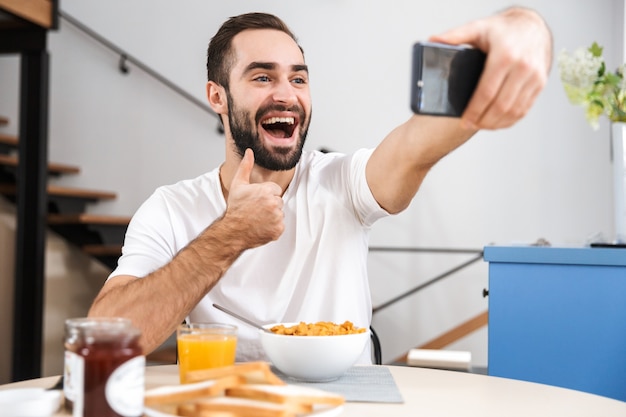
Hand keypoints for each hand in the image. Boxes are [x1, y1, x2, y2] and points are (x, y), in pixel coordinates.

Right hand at [224, 148, 284, 247]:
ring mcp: (277, 217)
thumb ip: (246, 167)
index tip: (256, 200)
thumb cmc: (235, 208)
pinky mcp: (278, 229)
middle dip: (270, 204)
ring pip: (280, 213)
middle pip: (278, 201)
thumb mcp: (238, 185)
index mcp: (266, 191)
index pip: (275, 190)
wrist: (233, 231)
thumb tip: (249, 152)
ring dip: (272, 215)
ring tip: (258, 218)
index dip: (265, 194)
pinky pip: (280, 225)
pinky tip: (262, 226)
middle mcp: (274, 203)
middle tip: (256, 209)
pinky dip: (273, 227)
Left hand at [429, 7, 552, 129]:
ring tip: (480, 125)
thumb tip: (432, 41)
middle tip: (469, 125)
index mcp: (505, 55)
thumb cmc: (502, 30)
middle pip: (501, 105)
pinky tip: (497, 122)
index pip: (487, 91)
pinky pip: (524, 109)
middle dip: (483, 120)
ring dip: (496, 123)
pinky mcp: (540, 83)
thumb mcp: (478, 28)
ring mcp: (534, 77)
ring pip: (514, 111)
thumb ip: (455, 35)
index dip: (474, 110)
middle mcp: (523, 67)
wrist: (532, 26)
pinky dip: (510, 120)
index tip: (464, 121)